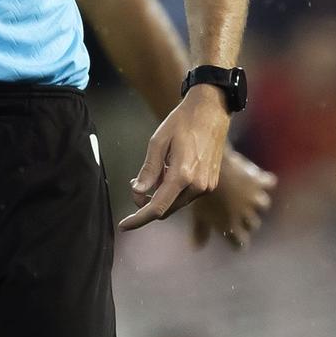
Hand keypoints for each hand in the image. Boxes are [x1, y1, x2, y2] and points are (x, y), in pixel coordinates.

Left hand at [120, 87, 228, 231]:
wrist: (211, 111)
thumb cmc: (182, 122)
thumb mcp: (158, 142)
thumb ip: (148, 170)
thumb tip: (137, 192)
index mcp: (183, 175)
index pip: (157, 207)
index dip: (138, 218)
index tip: (124, 225)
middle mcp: (198, 185)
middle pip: (166, 209)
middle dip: (147, 203)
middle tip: (134, 185)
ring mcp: (206, 186)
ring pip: (176, 203)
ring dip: (160, 196)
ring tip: (153, 173)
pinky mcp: (210, 183)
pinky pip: (186, 196)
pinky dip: (173, 191)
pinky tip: (168, 171)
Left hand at [190, 148, 275, 250]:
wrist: (210, 170)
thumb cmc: (200, 195)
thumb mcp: (198, 215)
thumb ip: (200, 232)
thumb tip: (196, 248)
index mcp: (231, 227)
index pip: (240, 243)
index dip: (239, 241)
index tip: (236, 239)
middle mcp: (247, 216)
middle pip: (253, 224)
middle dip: (248, 220)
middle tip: (241, 212)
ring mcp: (255, 199)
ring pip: (263, 204)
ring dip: (257, 200)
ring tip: (251, 194)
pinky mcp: (259, 181)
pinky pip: (269, 182)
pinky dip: (266, 180)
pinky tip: (260, 178)